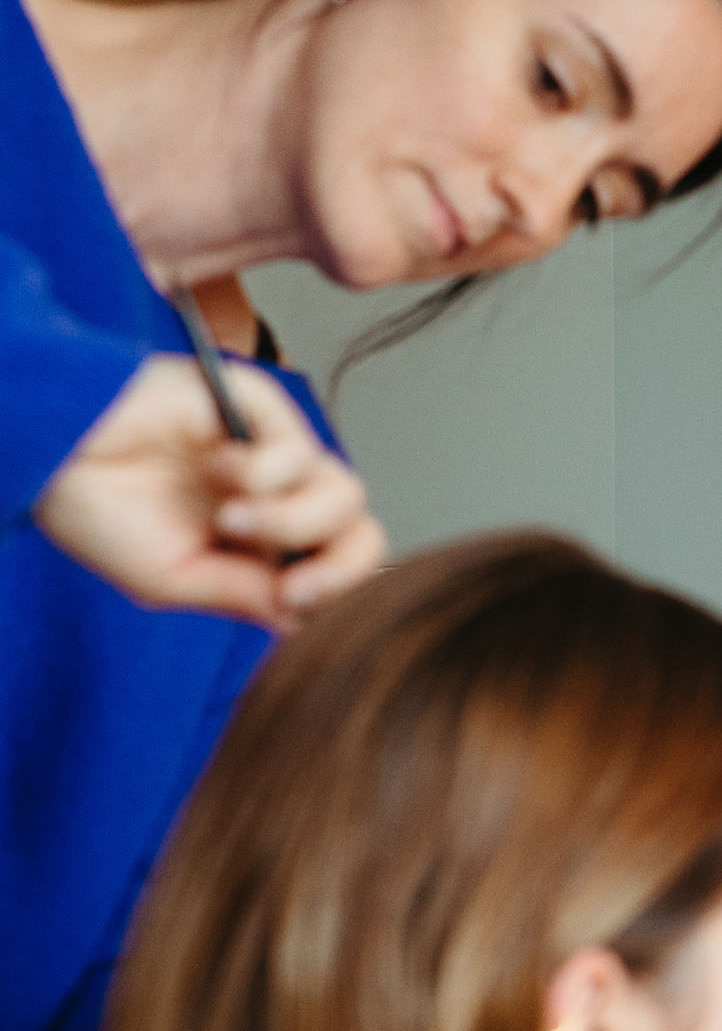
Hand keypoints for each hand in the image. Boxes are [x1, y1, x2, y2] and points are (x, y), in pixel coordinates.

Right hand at [31, 354, 385, 628]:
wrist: (53, 453)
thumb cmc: (98, 513)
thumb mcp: (171, 578)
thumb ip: (241, 593)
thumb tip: (303, 620)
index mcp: (262, 545)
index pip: (335, 568)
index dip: (334, 592)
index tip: (291, 604)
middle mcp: (278, 499)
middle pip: (359, 532)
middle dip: (339, 569)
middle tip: (291, 586)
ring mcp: (272, 453)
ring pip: (343, 493)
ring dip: (290, 520)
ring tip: (229, 520)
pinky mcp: (260, 409)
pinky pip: (299, 449)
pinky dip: (261, 471)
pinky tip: (213, 464)